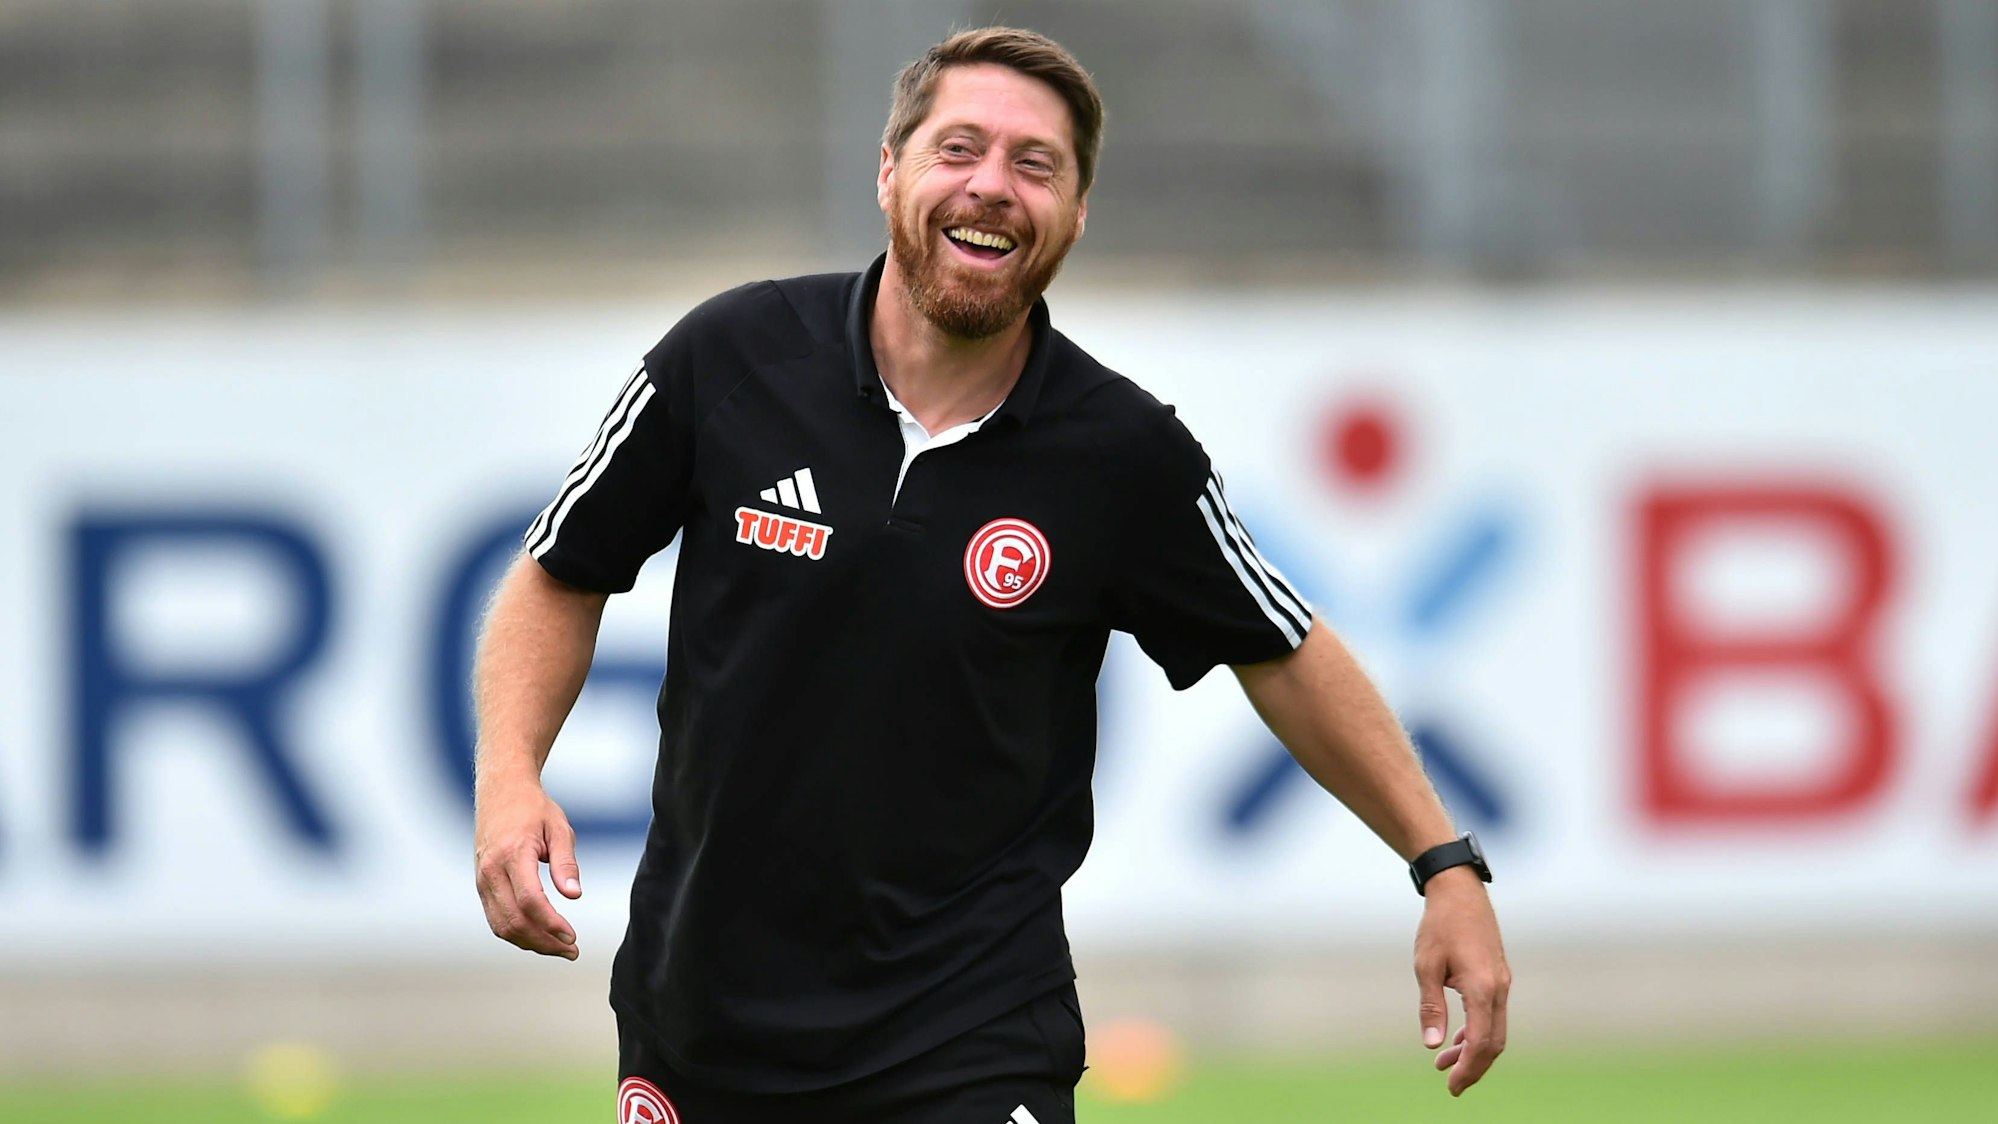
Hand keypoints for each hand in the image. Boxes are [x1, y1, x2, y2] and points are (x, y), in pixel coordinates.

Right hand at [474, 779, 582, 959]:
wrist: (501, 791)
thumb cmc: (533, 808)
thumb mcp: (559, 829)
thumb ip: (566, 863)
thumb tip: (574, 895)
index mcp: (512, 854)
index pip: (530, 901)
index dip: (551, 924)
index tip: (572, 937)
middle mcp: (491, 870)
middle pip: (514, 921)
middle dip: (544, 942)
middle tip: (571, 950)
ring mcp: (482, 879)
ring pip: (502, 926)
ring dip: (530, 943)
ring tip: (559, 948)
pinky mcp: (481, 884)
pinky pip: (496, 918)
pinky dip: (517, 933)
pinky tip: (540, 936)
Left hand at [1413, 868, 1509, 1094]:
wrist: (1460, 891)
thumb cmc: (1440, 925)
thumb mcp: (1426, 965)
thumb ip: (1431, 1007)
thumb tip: (1432, 1044)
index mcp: (1483, 987)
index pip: (1480, 1041)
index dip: (1467, 1067)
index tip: (1451, 1086)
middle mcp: (1499, 988)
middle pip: (1493, 1042)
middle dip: (1474, 1067)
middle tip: (1452, 1085)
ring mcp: (1502, 982)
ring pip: (1494, 1029)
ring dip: (1473, 1050)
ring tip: (1445, 1064)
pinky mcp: (1497, 976)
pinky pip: (1492, 1014)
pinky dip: (1477, 1031)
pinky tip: (1456, 1038)